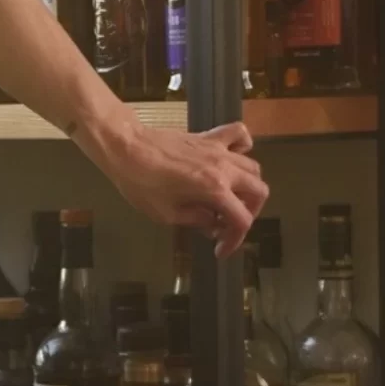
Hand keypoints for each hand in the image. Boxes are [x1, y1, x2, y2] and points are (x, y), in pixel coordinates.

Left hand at [87, 115, 268, 260]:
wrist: (126, 147)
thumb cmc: (140, 183)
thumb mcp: (166, 214)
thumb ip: (196, 220)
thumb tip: (212, 224)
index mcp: (215, 189)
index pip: (241, 219)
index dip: (235, 240)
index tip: (220, 250)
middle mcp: (224, 168)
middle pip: (258, 192)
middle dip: (249, 213)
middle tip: (227, 224)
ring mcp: (219, 149)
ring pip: (253, 167)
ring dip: (248, 187)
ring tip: (229, 199)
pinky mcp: (209, 137)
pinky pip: (239, 135)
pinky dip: (243, 147)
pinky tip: (231, 160)